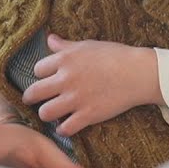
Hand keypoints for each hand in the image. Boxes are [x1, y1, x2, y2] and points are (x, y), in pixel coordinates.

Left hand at [21, 35, 161, 136]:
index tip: (45, 79)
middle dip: (31, 98)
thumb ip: (66, 45)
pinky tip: (66, 125)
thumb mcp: (88, 45)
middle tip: (33, 100)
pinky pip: (65, 128)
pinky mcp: (88, 115)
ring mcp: (76, 99)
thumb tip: (49, 38)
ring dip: (46, 114)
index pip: (38, 70)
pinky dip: (63, 129)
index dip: (41, 75)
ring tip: (51, 113)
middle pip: (34, 92)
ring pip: (45, 113)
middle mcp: (66, 79)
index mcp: (66, 59)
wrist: (138, 73)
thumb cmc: (115, 56)